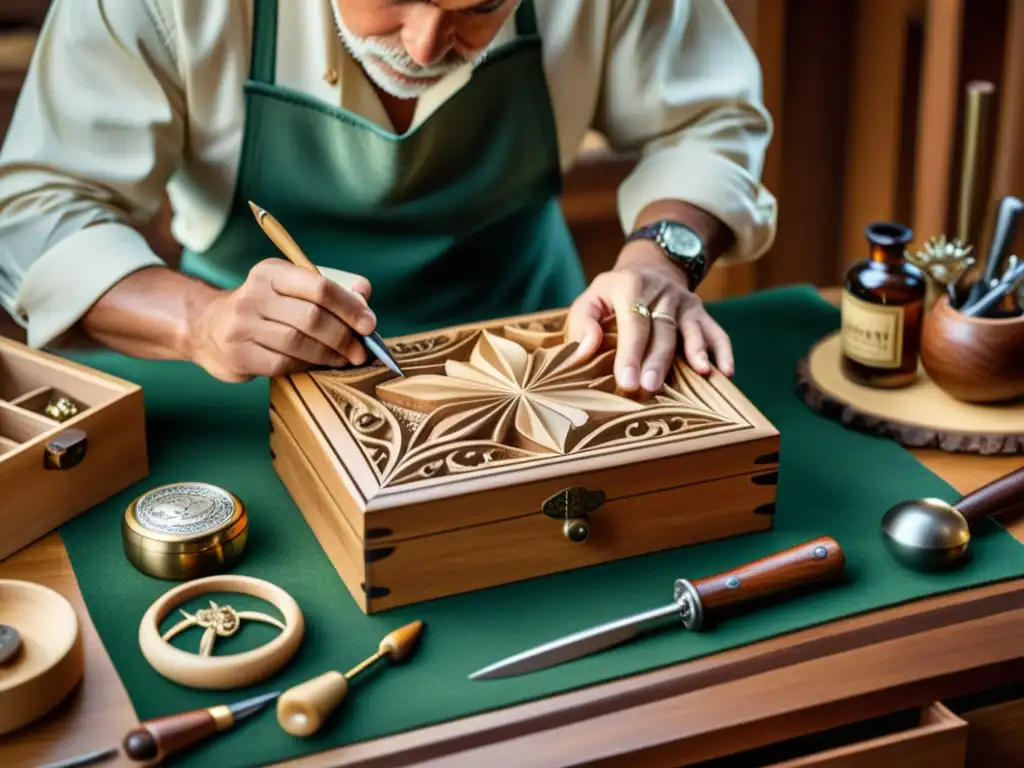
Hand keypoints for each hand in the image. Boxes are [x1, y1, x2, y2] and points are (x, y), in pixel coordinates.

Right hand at [189, 259, 375, 381]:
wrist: (210, 328)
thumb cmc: (267, 307)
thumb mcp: (293, 288)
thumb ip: (332, 289)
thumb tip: (364, 297)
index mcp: (272, 272)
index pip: (319, 286)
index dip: (350, 307)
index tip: (369, 325)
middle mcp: (254, 294)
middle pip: (312, 318)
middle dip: (344, 337)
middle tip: (361, 351)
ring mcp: (242, 326)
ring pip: (298, 344)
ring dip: (329, 355)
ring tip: (346, 360)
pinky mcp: (239, 354)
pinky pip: (283, 364)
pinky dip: (306, 367)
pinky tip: (317, 366)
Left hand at [565, 242, 733, 392]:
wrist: (650, 268)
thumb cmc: (614, 296)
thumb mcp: (591, 299)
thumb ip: (583, 323)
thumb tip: (584, 351)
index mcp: (631, 287)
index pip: (633, 323)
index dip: (630, 353)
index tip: (626, 382)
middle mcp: (661, 292)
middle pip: (663, 330)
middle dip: (658, 360)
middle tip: (650, 388)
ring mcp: (684, 302)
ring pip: (691, 329)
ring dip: (696, 352)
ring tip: (699, 374)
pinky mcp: (700, 312)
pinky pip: (716, 331)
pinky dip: (723, 351)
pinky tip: (726, 372)